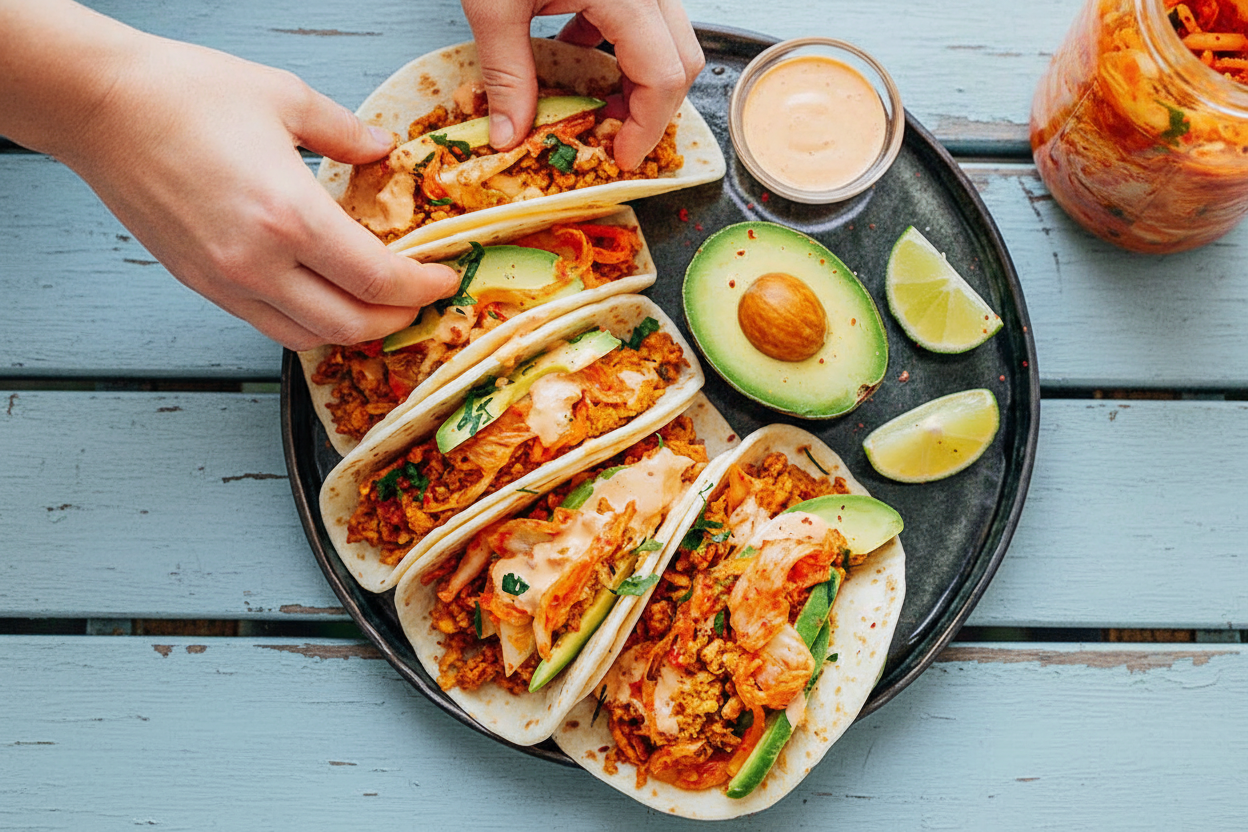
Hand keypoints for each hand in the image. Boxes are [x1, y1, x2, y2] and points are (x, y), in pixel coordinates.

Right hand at [1, 2, 457, 350]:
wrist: (100, 107)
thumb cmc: (184, 94)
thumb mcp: (285, 97)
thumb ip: (346, 133)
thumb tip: (382, 151)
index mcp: (290, 216)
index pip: (378, 280)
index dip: (422, 288)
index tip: (445, 277)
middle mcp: (259, 262)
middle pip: (351, 325)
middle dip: (398, 319)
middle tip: (420, 299)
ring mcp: (227, 280)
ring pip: (310, 338)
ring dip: (354, 331)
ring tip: (379, 307)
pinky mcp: (203, 284)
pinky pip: (270, 326)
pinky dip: (309, 326)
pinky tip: (327, 303)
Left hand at [460, 0, 703, 170]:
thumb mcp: (495, 3)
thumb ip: (507, 73)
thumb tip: (509, 136)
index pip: (663, 76)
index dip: (646, 126)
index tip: (619, 158)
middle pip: (682, 61)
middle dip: (652, 109)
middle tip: (612, 138)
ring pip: (670, 40)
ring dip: (640, 80)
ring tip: (597, 103)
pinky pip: (647, 16)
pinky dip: (622, 45)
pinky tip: (578, 49)